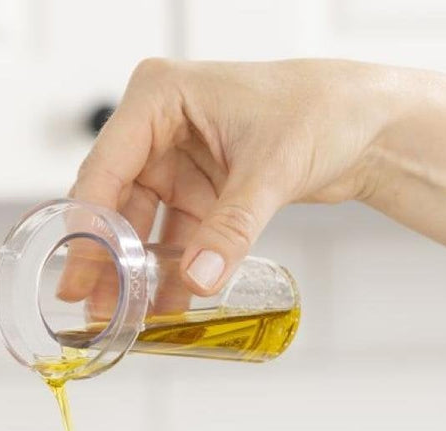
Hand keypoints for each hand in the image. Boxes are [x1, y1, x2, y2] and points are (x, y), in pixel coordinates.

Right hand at [71, 58, 404, 294]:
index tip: (77, 268)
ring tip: (121, 319)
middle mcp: (160, 127)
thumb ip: (231, 228)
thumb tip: (198, 279)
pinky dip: (170, 269)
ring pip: (140, 224)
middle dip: (106, 257)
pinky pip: (173, 236)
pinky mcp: (200, 189)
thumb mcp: (272, 171)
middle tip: (91, 306)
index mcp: (161, 97)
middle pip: (115, 200)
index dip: (89, 222)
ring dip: (134, 271)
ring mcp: (177, 160)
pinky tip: (162, 307)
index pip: (108, 165)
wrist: (369, 123)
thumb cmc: (322, 110)